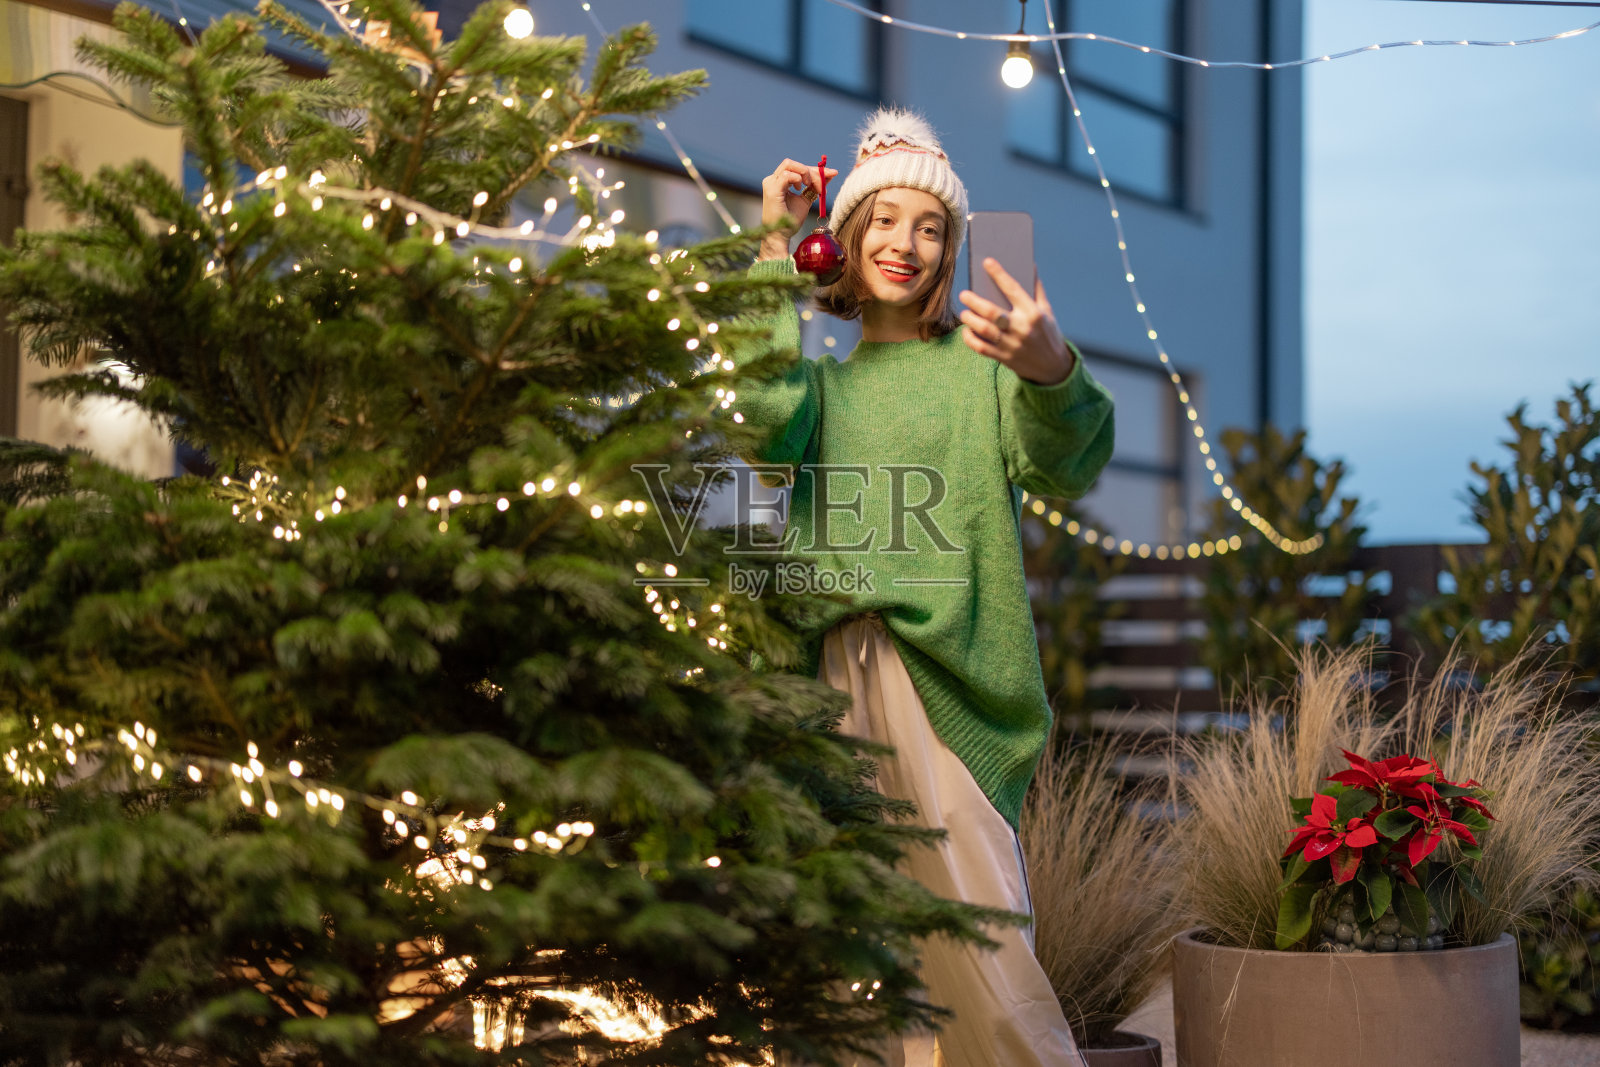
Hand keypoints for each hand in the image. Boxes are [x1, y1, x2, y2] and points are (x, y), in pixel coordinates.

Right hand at [758, 158, 838, 260]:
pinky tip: (802, 189)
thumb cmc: (790, 221)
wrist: (781, 236)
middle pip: (794, 164)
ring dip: (806, 174)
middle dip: (812, 172)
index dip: (814, 170)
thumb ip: (814, 187)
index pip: (797, 169)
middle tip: (822, 185)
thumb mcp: (806, 200)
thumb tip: (830, 174)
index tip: (832, 173)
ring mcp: (771, 183)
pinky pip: (787, 175)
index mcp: (779, 182)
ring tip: (812, 188)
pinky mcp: (772, 189)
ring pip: (790, 165)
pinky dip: (798, 179)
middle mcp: (773, 180)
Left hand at [958, 258, 1074, 384]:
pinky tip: (967, 331)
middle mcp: (1022, 328)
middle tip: (964, 294)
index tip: (987, 262)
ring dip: (969, 320)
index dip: (999, 274)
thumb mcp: (1048, 312)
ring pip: (984, 330)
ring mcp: (1012, 344)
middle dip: (974, 301)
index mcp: (1033, 313)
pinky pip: (981, 348)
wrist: (1053, 368)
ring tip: (964, 313)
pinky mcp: (1004, 358)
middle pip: (992, 311)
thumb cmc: (1049, 334)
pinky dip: (970, 339)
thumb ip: (1037, 289)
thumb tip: (1030, 265)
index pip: (1013, 289)